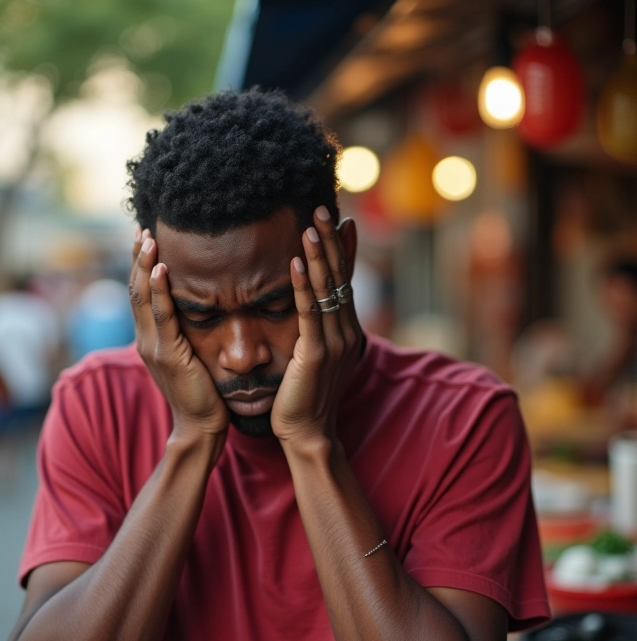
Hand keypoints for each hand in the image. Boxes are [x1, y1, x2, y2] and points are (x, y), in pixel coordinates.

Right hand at [129, 227, 228, 443]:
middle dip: (137, 258)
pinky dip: (160, 290)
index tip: (144, 237)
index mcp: (151, 338)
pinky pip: (163, 316)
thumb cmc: (202, 392)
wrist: (201, 426)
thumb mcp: (189, 356)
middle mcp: (146, 339)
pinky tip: (161, 268)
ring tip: (147, 238)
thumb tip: (195, 310)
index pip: (142, 294)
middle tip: (142, 227)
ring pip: (144, 298)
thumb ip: (185, 334)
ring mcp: (154, 346)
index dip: (140, 266)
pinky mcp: (168, 355)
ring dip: (145, 266)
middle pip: (136, 289)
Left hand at [271, 207, 362, 447]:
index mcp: (345, 330)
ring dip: (317, 255)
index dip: (341, 250)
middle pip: (338, 278)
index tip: (336, 220)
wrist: (307, 433)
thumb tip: (316, 307)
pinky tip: (294, 263)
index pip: (344, 281)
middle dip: (330, 242)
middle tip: (321, 207)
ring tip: (311, 224)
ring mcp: (332, 343)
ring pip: (326, 290)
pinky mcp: (314, 354)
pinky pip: (307, 313)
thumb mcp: (315, 356)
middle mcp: (345, 332)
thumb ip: (318, 330)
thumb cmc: (304, 396)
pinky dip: (301, 286)